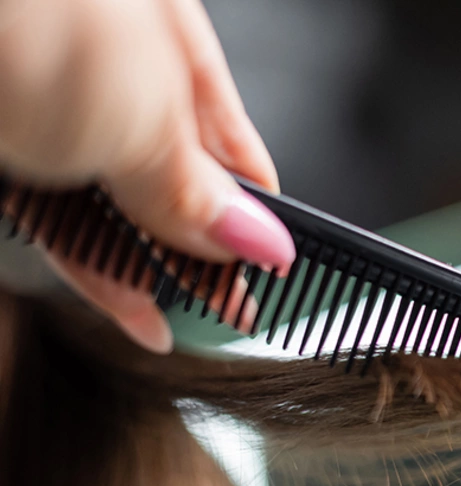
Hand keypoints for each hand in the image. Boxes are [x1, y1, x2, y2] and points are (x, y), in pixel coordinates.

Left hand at [0, 0, 293, 351]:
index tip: (271, 270)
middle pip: (168, 173)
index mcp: (162, 35)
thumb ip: (196, 187)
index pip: (228, 137)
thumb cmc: (29, 17)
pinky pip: (54, 219)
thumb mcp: (143, 115)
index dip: (255, 208)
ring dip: (148, 268)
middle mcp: (104, 63)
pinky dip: (93, 268)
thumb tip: (253, 237)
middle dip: (201, 246)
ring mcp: (42, 105)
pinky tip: (125, 303)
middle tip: (228, 307)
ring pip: (109, 203)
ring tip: (179, 320)